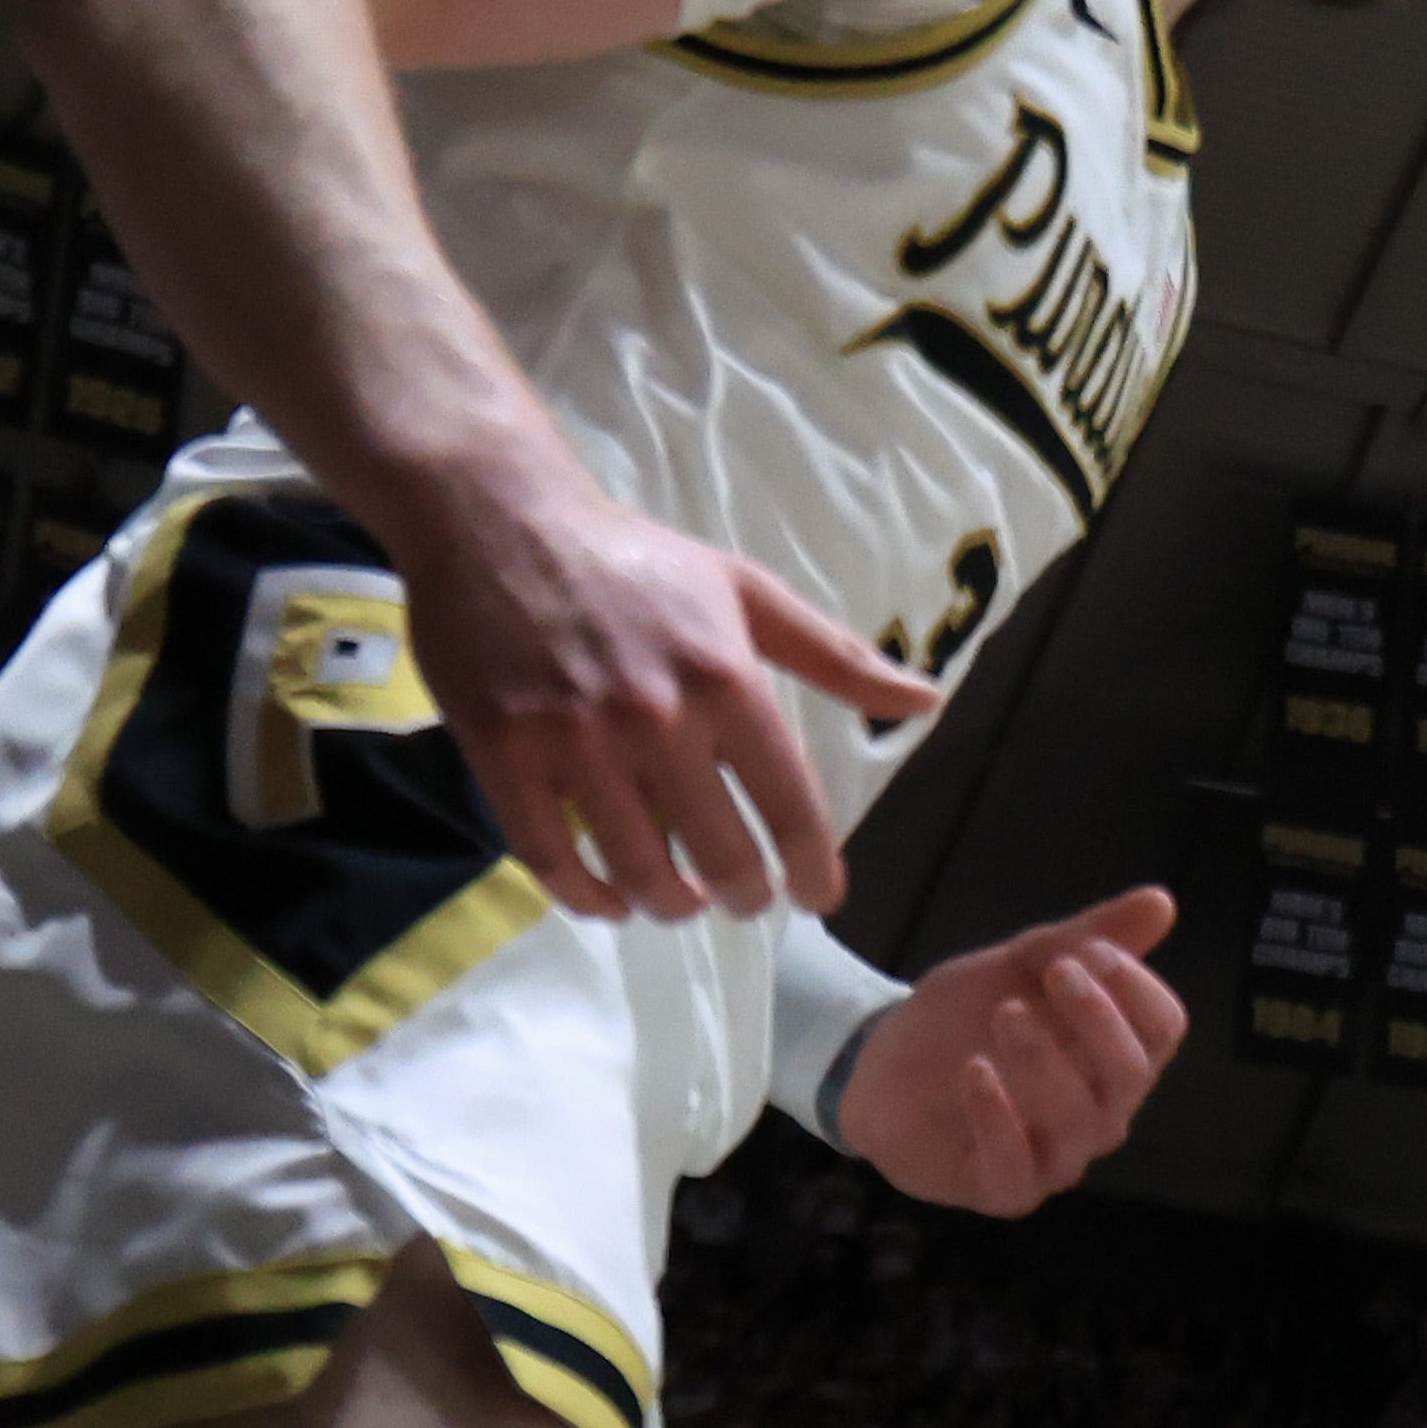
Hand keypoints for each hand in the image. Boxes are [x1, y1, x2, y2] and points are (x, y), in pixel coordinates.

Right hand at [411, 472, 929, 919]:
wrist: (499, 522)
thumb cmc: (634, 561)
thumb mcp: (746, 591)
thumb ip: (836, 657)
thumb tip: (928, 701)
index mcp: (725, 678)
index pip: (790, 804)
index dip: (813, 868)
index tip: (819, 898)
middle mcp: (655, 716)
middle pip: (718, 854)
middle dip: (741, 896)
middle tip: (742, 901)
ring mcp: (572, 739)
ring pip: (635, 869)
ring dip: (666, 905)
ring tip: (676, 902)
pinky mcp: (501, 752)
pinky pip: (548, 857)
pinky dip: (583, 897)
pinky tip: (606, 899)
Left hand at [835, 893, 1189, 1217]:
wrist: (882, 1062)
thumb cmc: (965, 1018)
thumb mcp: (1019, 966)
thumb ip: (1086, 938)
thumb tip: (1162, 901)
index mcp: (1114, 1057)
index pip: (1162, 1029)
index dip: (1134, 987)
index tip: (1088, 950)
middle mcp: (1100, 1113)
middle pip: (1129, 1073)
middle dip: (1097, 1018)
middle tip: (1055, 972)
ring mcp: (1055, 1157)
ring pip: (1079, 1119)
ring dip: (1044, 1059)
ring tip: (1003, 1014)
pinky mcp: (1003, 1189)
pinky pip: (1017, 1168)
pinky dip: (998, 1117)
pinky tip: (973, 1072)